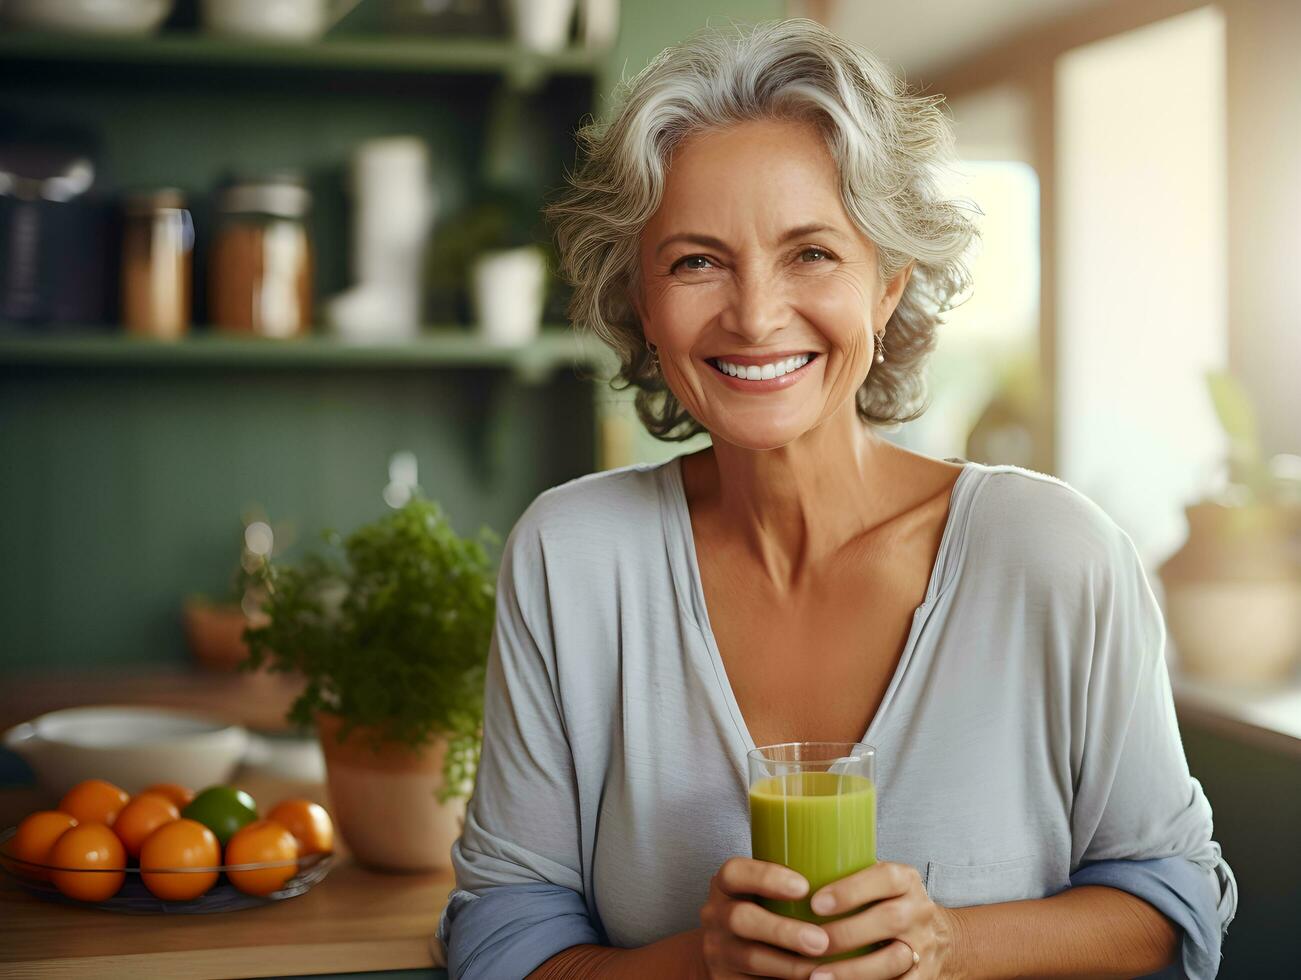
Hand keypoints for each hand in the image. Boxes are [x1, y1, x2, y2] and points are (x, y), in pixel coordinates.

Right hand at [698, 856, 832, 978]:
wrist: (727, 956)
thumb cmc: (760, 915)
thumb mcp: (761, 895)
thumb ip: (787, 888)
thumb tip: (841, 878)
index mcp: (725, 887)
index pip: (734, 873)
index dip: (766, 877)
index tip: (804, 887)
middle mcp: (714, 916)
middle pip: (741, 918)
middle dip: (783, 931)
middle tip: (821, 941)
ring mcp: (716, 950)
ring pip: (749, 957)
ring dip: (790, 965)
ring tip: (822, 968)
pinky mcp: (722, 979)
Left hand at [804, 862, 960, 978]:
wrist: (933, 934)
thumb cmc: (887, 902)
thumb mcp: (876, 882)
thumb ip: (847, 876)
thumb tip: (789, 877)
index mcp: (906, 880)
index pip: (884, 878)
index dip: (850, 891)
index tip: (815, 904)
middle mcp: (919, 911)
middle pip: (889, 920)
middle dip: (846, 933)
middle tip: (810, 942)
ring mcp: (924, 945)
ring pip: (893, 959)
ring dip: (852, 970)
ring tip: (817, 976)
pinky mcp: (925, 975)